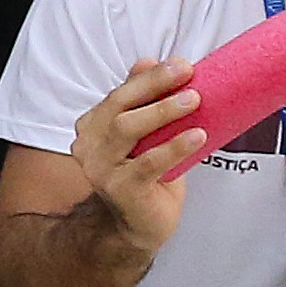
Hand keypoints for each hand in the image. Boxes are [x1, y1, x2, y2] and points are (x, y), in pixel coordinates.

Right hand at [67, 58, 209, 253]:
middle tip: (188, 74)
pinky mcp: (120, 189)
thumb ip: (142, 102)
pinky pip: (147, 163)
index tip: (181, 64)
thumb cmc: (147, 176)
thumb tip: (148, 61)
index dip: (149, 78)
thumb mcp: (147, 135)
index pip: (119, 94)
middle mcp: (89, 145)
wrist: (141, 225)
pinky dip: (173, 147)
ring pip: (127, 130)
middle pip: (119, 107)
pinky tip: (196, 136)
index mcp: (93, 127)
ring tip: (194, 100)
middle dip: (154, 86)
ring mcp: (100, 169)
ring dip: (162, 112)